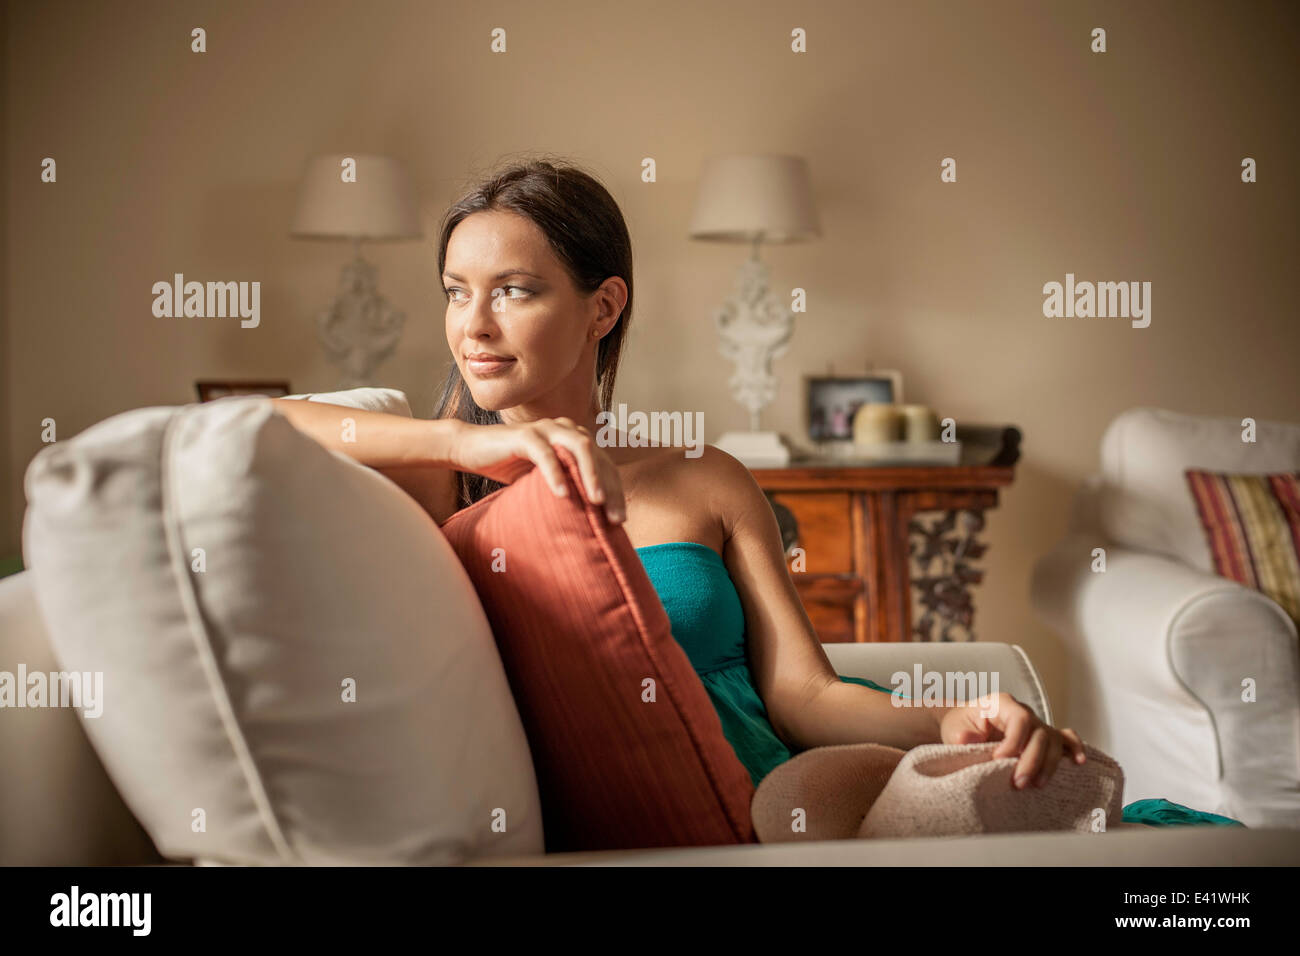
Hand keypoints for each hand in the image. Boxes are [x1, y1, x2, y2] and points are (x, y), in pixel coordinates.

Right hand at [448, 417, 625, 524]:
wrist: (471, 449)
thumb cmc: (509, 467)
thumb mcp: (544, 480)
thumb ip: (567, 487)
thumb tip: (591, 522)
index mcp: (573, 439)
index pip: (604, 464)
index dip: (615, 491)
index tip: (620, 520)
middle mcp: (565, 428)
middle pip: (598, 456)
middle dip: (609, 486)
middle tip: (615, 517)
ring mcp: (545, 428)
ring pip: (579, 447)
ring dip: (591, 475)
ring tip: (597, 502)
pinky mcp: (525, 434)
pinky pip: (545, 453)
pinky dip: (555, 473)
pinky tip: (563, 494)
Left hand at [936, 693, 1086, 789]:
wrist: (964, 726)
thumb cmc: (960, 725)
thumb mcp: (953, 728)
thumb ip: (960, 734)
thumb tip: (970, 738)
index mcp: (1002, 703)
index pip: (1020, 719)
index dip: (1014, 741)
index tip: (998, 760)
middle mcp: (1023, 711)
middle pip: (1039, 733)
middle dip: (1031, 760)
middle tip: (1018, 783)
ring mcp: (1036, 724)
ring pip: (1054, 740)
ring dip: (1049, 764)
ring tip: (1036, 785)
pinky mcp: (1042, 737)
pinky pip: (1066, 738)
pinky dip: (1075, 748)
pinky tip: (1079, 762)